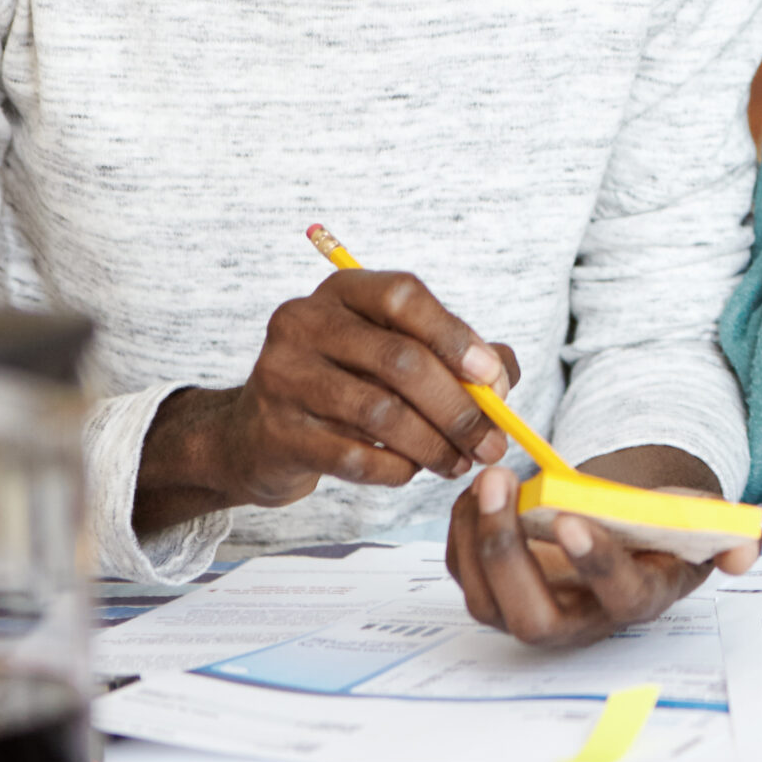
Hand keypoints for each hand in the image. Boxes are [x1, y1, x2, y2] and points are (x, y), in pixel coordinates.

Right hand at [141, 269, 517, 525]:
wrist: (259, 436)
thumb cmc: (347, 384)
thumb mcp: (396, 353)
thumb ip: (458, 356)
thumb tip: (502, 379)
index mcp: (343, 291)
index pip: (403, 296)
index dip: (454, 335)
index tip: (491, 378)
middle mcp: (304, 323)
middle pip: (400, 360)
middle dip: (458, 407)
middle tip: (491, 443)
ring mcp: (283, 377)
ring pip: (381, 413)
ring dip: (435, 444)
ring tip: (460, 462)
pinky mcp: (276, 433)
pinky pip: (355, 457)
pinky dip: (397, 467)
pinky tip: (413, 470)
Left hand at [446, 460, 759, 648]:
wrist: (625, 534)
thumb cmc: (661, 529)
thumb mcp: (701, 525)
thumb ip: (727, 533)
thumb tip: (743, 553)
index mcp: (636, 600)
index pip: (617, 595)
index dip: (596, 563)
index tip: (573, 517)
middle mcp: (580, 620)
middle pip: (532, 617)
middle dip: (508, 554)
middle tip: (501, 486)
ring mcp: (532, 612)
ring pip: (487, 601)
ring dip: (477, 539)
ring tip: (487, 480)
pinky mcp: (496, 594)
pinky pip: (465, 574)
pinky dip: (461, 531)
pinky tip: (477, 490)